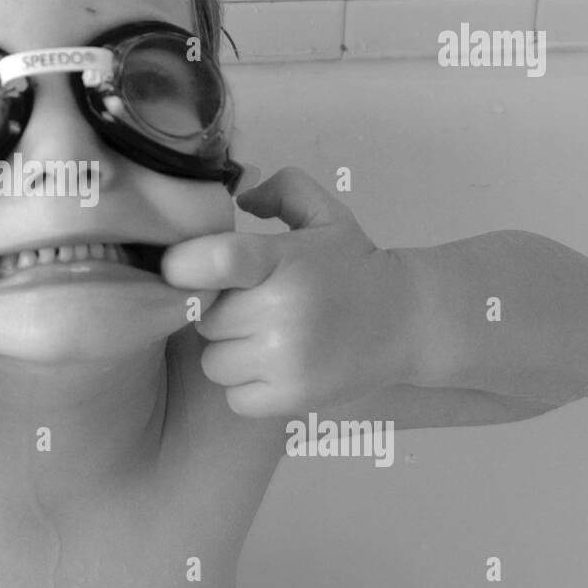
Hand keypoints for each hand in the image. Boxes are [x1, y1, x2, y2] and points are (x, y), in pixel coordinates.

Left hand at [162, 167, 418, 417]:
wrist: (410, 319)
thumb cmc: (352, 265)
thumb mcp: (323, 213)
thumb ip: (281, 190)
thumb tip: (239, 199)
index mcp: (284, 259)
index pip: (219, 259)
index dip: (185, 265)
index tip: (178, 270)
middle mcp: (283, 310)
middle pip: (205, 319)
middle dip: (220, 313)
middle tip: (252, 307)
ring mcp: (288, 358)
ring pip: (214, 362)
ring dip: (230, 353)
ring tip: (264, 338)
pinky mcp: (294, 397)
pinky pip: (235, 397)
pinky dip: (247, 387)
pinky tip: (273, 367)